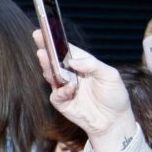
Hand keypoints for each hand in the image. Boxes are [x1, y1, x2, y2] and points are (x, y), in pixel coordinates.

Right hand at [34, 35, 136, 151]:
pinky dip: (62, 90)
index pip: (68, 50)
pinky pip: (56, 94)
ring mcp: (65, 88)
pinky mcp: (62, 102)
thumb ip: (93, 65)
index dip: (58, 40)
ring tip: (42, 54)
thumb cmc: (114, 96)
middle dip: (45, 47)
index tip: (47, 30)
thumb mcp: (110, 76)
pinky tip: (70, 88)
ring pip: (50, 74)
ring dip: (46, 64)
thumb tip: (73, 60)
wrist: (114, 122)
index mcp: (83, 65)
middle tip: (37, 35)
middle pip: (55, 59)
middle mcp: (71, 75)